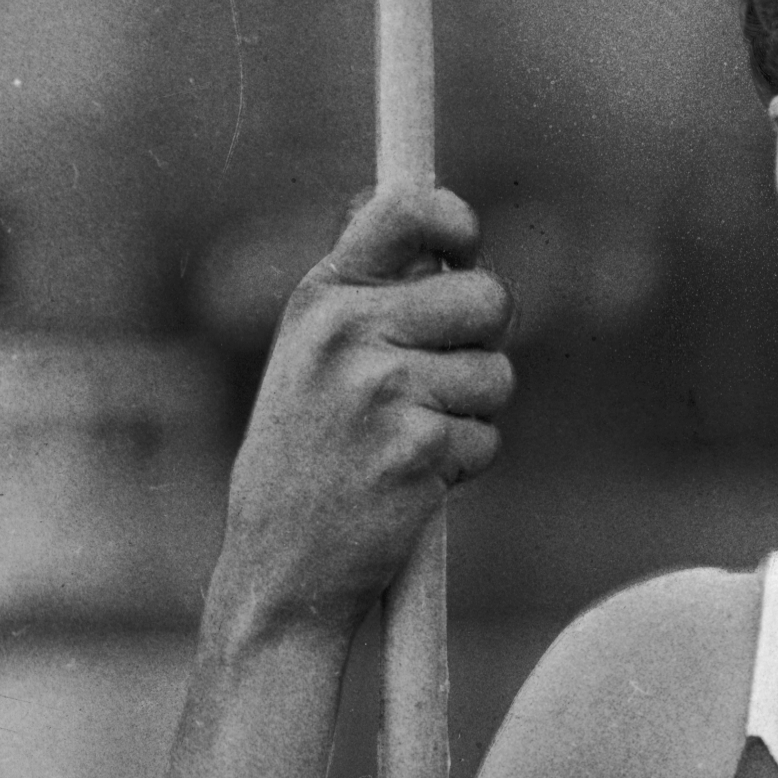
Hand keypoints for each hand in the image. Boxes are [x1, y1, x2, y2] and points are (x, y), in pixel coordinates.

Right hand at [214, 182, 516, 636]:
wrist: (281, 566)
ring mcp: (383, 389)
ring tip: (412, 442)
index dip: (456, 222)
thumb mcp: (310, 357)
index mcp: (320, 298)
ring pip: (496, 375)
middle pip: (487, 298)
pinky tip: (411, 484)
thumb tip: (440, 231)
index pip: (406, 211)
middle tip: (446, 381)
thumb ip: (367, 293)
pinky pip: (486, 439)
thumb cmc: (305, 460)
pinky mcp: (418, 448)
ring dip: (473, 415)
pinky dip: (464, 467)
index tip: (467, 249)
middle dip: (484, 342)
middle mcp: (348, 332)